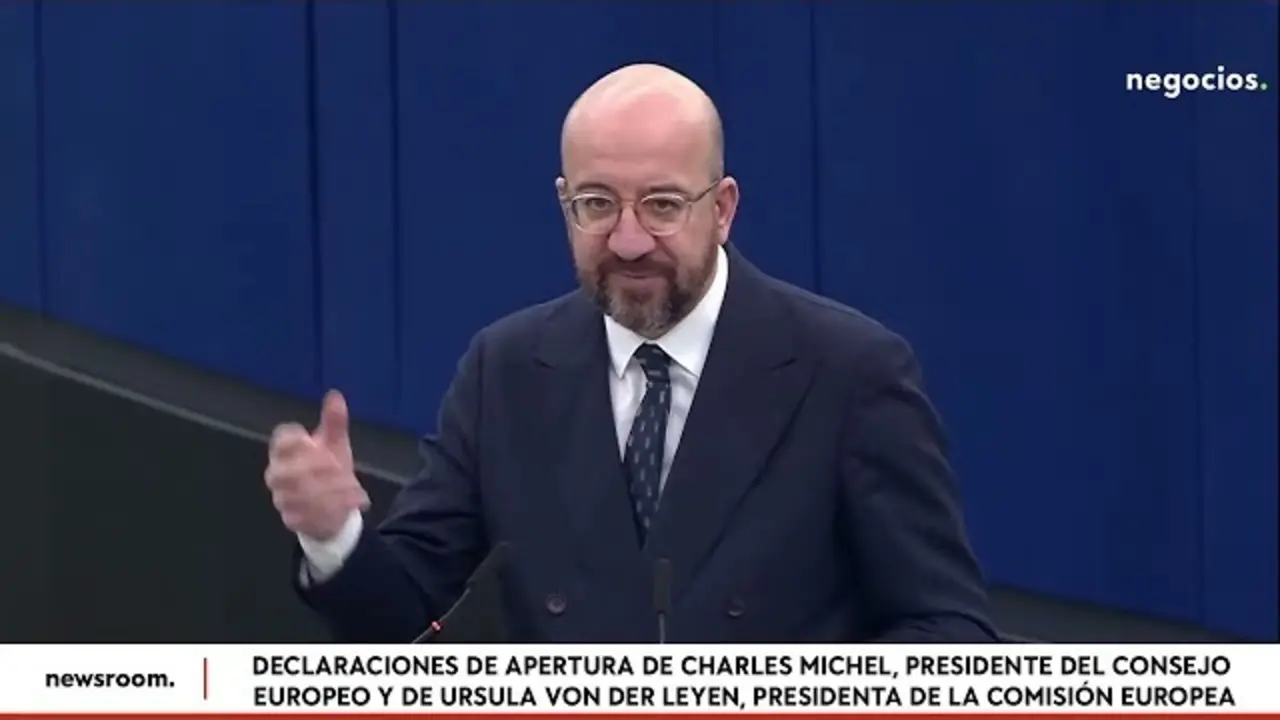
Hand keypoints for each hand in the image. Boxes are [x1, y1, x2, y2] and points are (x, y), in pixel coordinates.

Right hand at [265, 390, 369, 540]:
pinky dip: (330, 509)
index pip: (281, 441)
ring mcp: (282, 498)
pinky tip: (349, 505)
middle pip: (285, 471)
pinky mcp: (291, 519)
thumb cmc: (329, 468)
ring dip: (328, 491)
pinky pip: (306, 515)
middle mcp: (278, 474)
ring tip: (351, 487)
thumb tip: (335, 395)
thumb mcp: (335, 444)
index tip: (318, 445)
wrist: (331, 505)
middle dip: (315, 469)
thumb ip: (334, 421)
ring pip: (297, 495)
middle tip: (339, 468)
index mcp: (286, 451)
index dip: (297, 442)